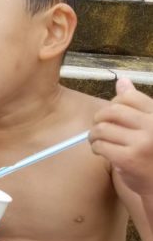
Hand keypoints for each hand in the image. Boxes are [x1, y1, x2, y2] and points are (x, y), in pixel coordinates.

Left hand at [89, 78, 152, 195]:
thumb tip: (122, 81)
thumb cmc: (152, 154)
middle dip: (99, 118)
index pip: (129, 97)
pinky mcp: (130, 158)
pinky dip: (96, 147)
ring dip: (94, 134)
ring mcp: (142, 142)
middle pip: (112, 110)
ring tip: (97, 140)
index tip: (111, 115)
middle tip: (98, 128)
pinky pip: (101, 145)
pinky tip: (100, 151)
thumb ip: (136, 105)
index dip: (113, 103)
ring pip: (103, 128)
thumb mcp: (149, 125)